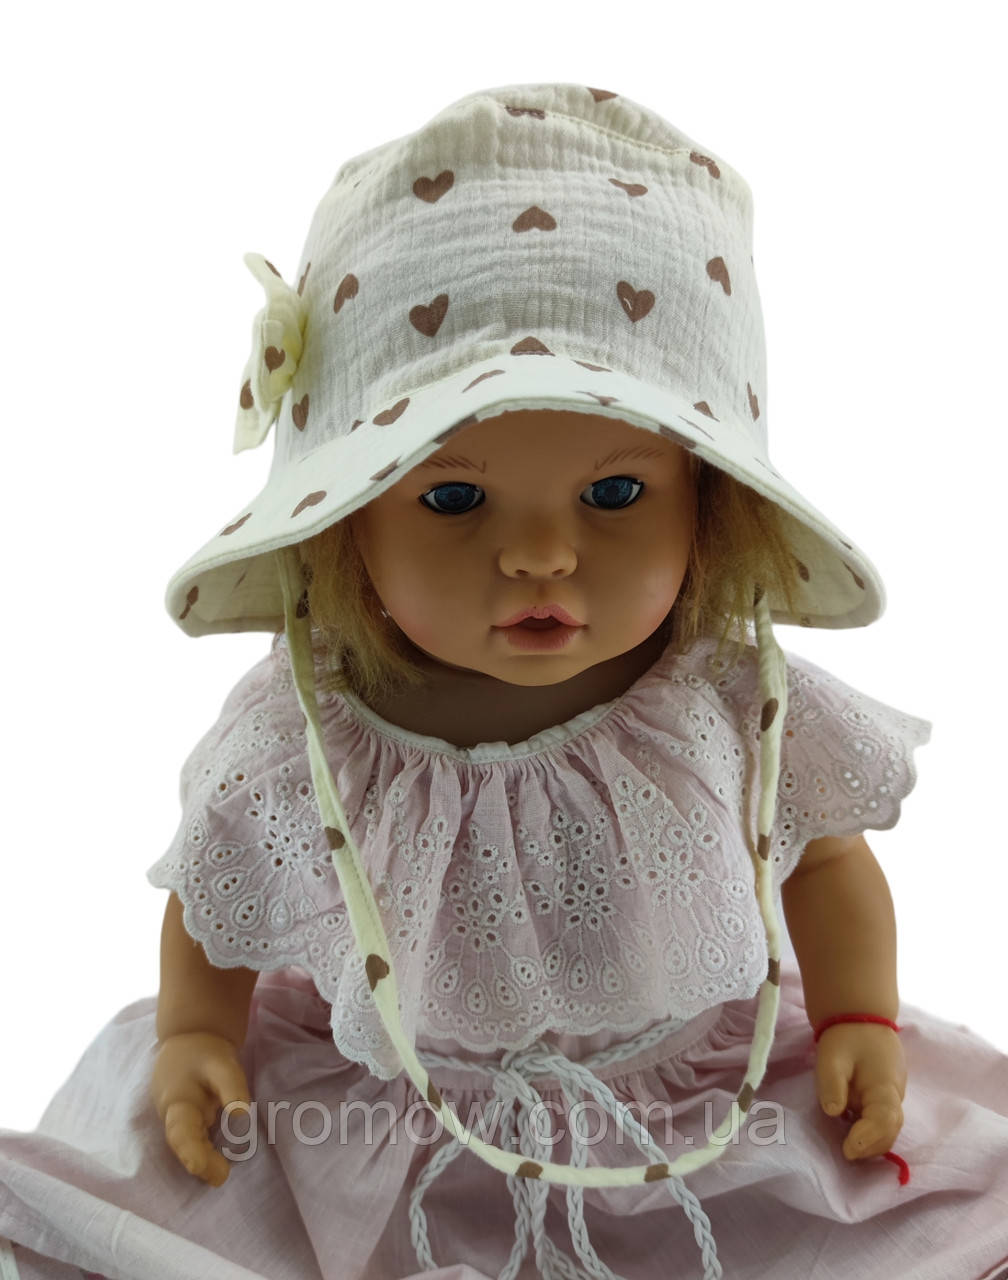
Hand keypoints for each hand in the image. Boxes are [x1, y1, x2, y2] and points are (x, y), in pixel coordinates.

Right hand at [150, 1031, 251, 1185]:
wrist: (190, 1040)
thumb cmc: (206, 1053)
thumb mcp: (223, 1065)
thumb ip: (232, 1088)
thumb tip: (241, 1116)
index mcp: (177, 1103)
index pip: (181, 1132)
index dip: (191, 1152)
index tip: (200, 1168)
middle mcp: (173, 1117)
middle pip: (183, 1144)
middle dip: (199, 1162)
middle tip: (221, 1178)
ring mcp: (177, 1121)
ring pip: (187, 1146)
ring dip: (202, 1162)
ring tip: (220, 1175)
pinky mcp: (186, 1123)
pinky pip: (192, 1142)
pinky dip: (202, 1154)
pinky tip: (215, 1167)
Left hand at [814, 1023, 906, 1161]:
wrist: (860, 1017)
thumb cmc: (845, 1037)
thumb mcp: (832, 1057)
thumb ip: (833, 1084)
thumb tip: (833, 1112)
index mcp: (885, 1087)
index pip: (884, 1121)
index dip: (867, 1139)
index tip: (847, 1150)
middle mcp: (894, 1096)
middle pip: (889, 1131)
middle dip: (870, 1147)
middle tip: (846, 1153)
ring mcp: (891, 1097)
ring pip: (887, 1128)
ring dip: (871, 1142)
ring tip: (848, 1147)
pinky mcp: (884, 1097)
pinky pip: (881, 1120)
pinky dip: (870, 1132)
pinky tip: (852, 1133)